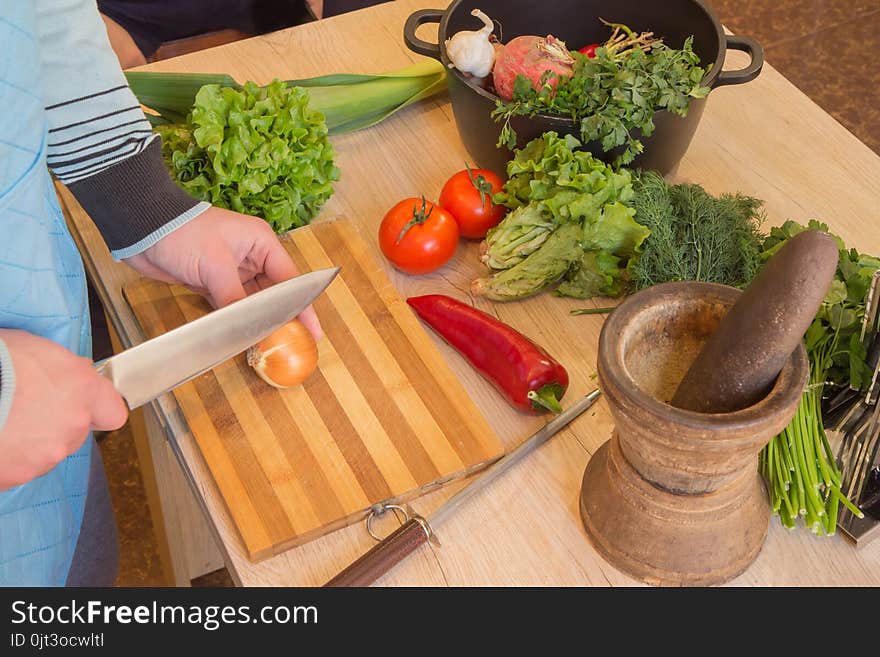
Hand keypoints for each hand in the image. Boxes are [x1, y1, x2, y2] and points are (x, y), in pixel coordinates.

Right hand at [0, 330, 127, 490]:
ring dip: (32, 440)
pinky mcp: (19, 474)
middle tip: (26, 407)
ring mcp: (47, 453)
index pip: (114, 412)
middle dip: (57, 422)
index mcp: (82, 389)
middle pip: (77, 432)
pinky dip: (9, 456)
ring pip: (48, 451)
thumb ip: (64, 367)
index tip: (85, 404)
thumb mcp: (34, 347)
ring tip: (4, 420)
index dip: (99, 409)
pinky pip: (20, 466)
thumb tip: (72, 373)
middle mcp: (73, 424)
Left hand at [124, 207, 321, 339]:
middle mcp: (252, 256)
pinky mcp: (213, 283)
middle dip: (282, 317)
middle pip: (274, 293)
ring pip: (253, 302)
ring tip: (272, 345)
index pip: (289, 280)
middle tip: (294, 344)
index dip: (302, 307)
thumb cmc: (183, 233)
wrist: (142, 227)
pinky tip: (244, 337)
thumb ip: (235, 298)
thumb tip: (249, 329)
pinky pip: (232, 306)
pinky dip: (236, 320)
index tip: (312, 331)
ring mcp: (232, 270)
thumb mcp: (215, 265)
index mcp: (261, 243)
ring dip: (258, 321)